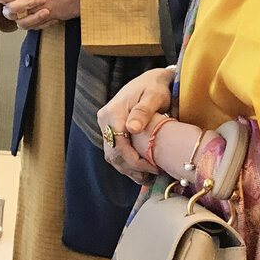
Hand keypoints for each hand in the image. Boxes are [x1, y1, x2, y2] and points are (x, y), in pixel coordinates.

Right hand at [96, 67, 174, 183]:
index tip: (154, 167)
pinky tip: (141, 171)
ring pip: (112, 156)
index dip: (134, 160)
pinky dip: (127, 164)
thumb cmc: (155, 87)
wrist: (150, 81)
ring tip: (147, 178)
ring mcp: (106, 126)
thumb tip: (131, 129)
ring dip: (128, 169)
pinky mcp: (111, 131)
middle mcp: (105, 120)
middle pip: (112, 153)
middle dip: (131, 168)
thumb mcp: (154, 96)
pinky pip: (115, 152)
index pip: (117, 144)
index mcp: (112, 112)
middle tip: (152, 176)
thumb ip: (143, 111)